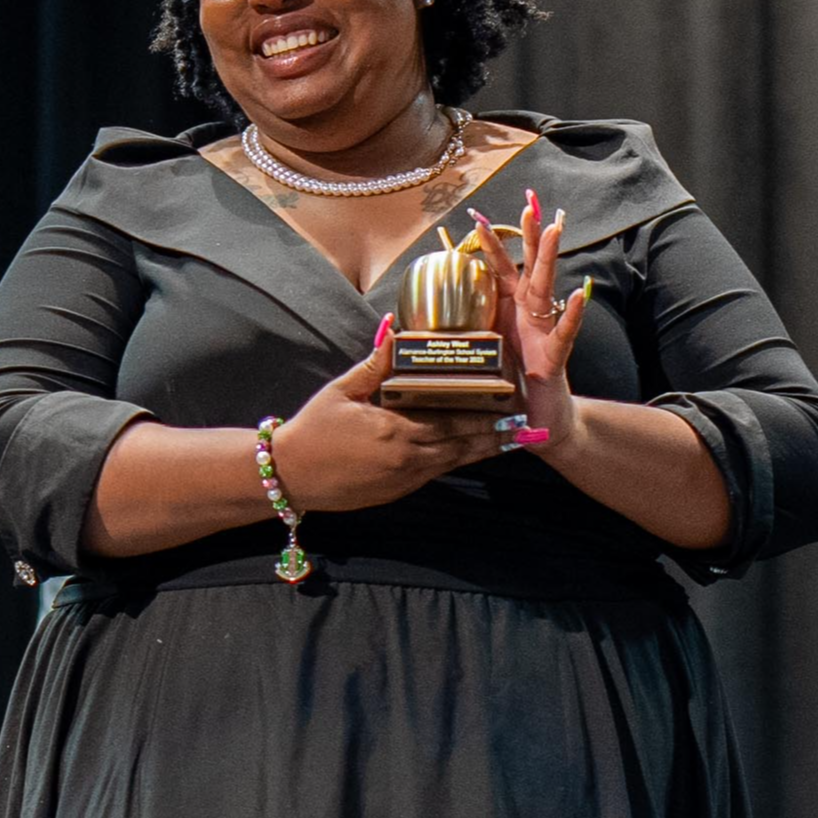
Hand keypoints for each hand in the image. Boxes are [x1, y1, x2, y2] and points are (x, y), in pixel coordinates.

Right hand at [272, 324, 531, 510]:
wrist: (292, 477)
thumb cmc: (313, 430)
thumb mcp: (342, 390)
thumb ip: (374, 363)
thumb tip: (394, 328)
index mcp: (396, 429)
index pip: (452, 418)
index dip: (485, 411)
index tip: (509, 399)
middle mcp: (408, 456)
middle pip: (463, 443)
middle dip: (496, 432)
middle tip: (525, 421)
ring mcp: (406, 477)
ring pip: (456, 461)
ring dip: (484, 450)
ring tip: (513, 439)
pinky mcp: (399, 490)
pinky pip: (438, 472)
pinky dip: (460, 460)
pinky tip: (474, 452)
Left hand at [468, 194, 589, 443]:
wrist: (537, 425)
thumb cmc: (507, 390)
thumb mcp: (476, 359)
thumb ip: (456, 340)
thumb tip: (408, 331)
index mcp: (506, 314)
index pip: (498, 272)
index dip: (490, 247)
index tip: (478, 218)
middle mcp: (527, 317)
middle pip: (527, 270)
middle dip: (528, 238)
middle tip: (530, 206)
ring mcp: (543, 334)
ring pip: (546, 289)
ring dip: (549, 260)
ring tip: (554, 230)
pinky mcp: (554, 358)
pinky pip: (564, 333)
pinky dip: (572, 314)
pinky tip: (579, 295)